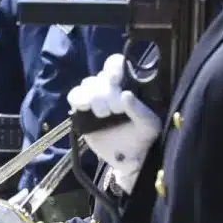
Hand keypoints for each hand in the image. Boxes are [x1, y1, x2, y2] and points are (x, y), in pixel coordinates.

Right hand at [67, 55, 159, 192]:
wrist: (129, 159)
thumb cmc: (142, 137)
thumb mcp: (148, 125)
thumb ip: (139, 110)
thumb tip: (125, 95)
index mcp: (127, 85)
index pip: (116, 64)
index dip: (113, 68)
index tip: (115, 80)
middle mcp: (109, 88)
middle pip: (100, 76)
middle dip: (106, 92)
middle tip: (114, 110)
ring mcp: (94, 99)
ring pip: (87, 84)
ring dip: (94, 98)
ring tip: (103, 115)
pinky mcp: (81, 111)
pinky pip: (74, 96)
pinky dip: (79, 99)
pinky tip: (86, 108)